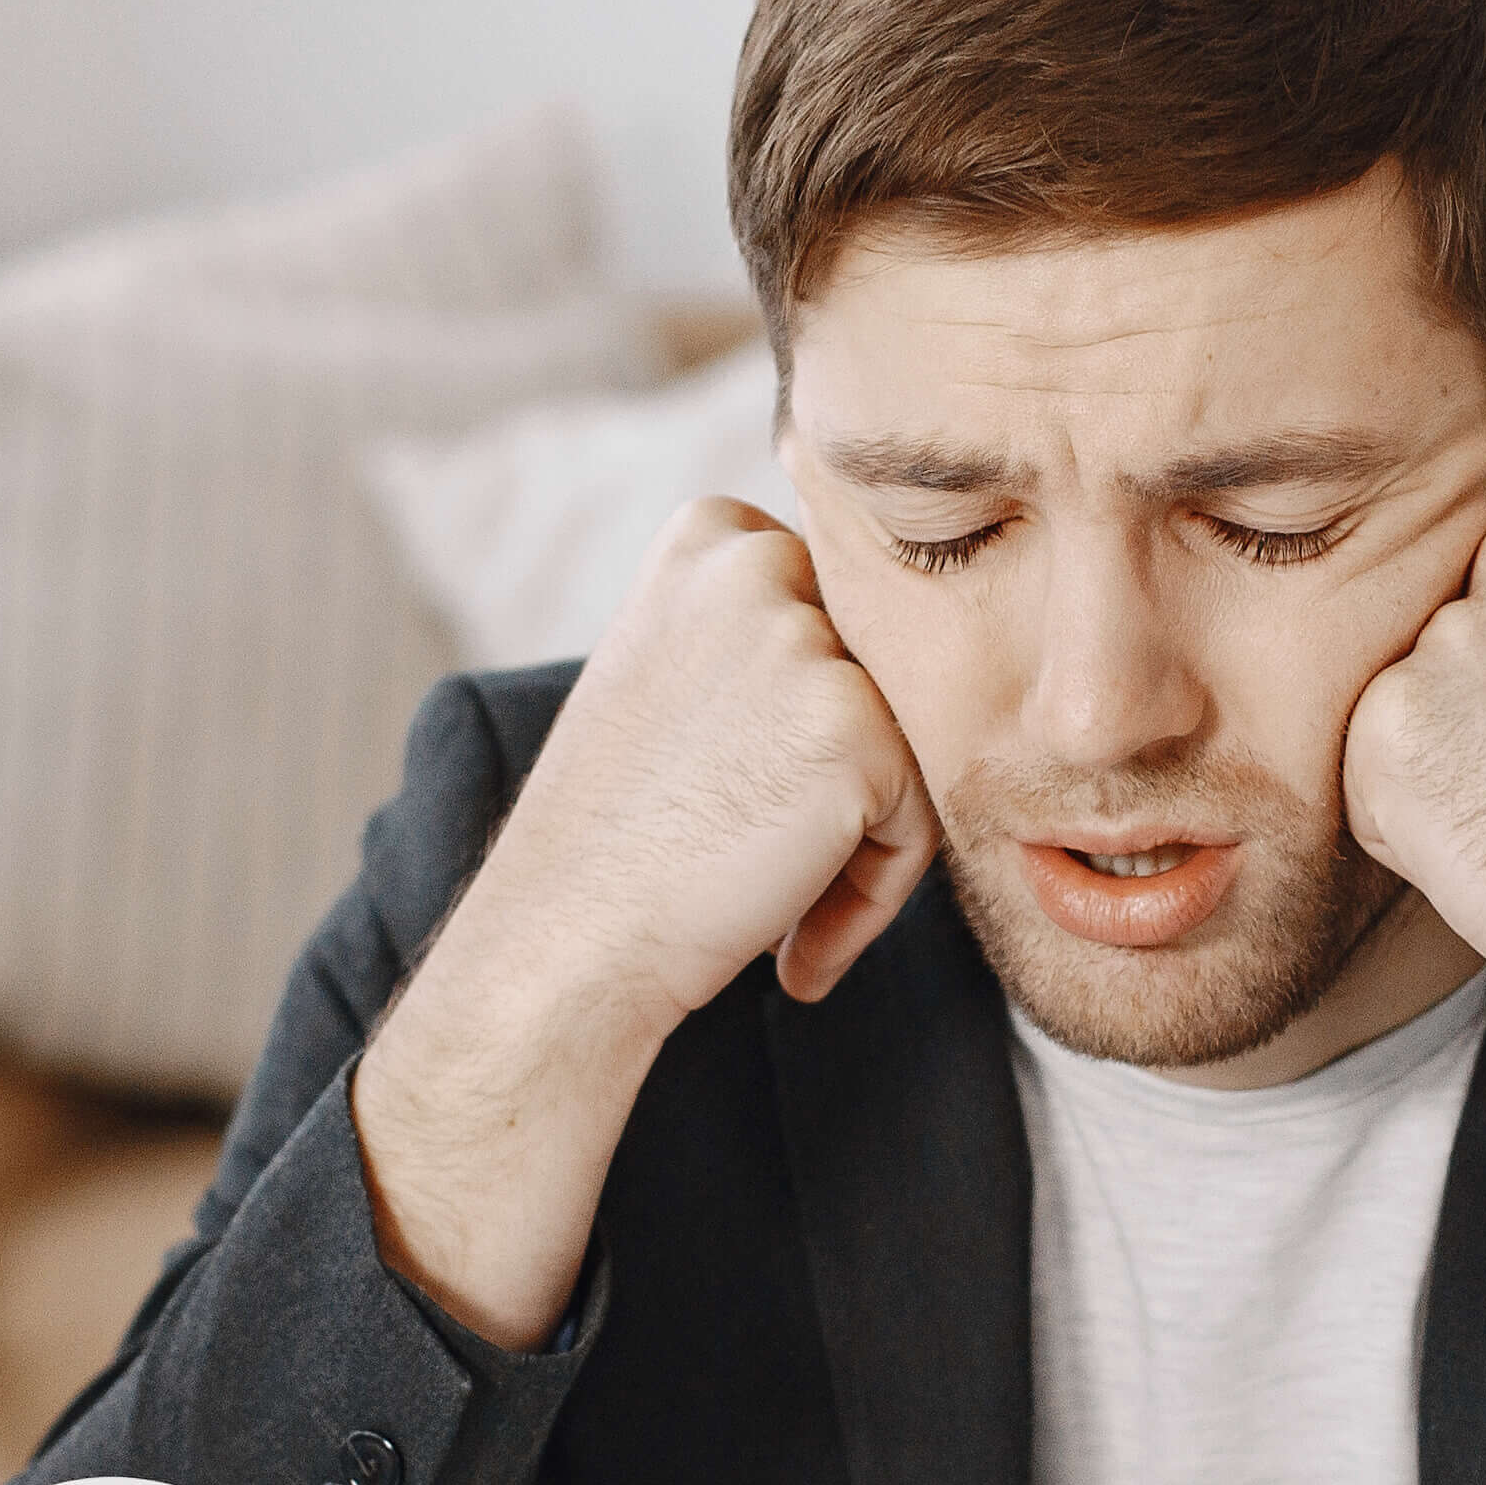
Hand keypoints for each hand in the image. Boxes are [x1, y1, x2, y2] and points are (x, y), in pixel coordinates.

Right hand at [351, 498, 936, 1342]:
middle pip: (882, 683)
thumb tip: (890, 642)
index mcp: (712, 536)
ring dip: (858, 844)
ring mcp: (808, 640)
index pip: (840, 621)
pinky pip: (919, 819)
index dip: (805, 728)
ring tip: (774, 914)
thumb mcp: (671, 676)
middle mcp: (761, 562)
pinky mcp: (857, 726)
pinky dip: (873, 894)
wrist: (566, 945)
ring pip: (907, 751)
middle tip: (757, 863)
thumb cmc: (616, 841)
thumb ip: (762, 635)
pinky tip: (792, 948)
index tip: (744, 798)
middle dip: (843, 783)